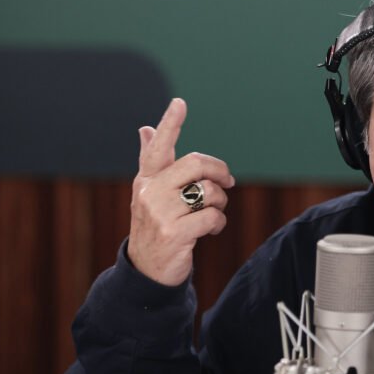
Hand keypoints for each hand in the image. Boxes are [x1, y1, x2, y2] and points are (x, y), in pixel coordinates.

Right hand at [128, 98, 235, 285]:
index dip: (170, 124)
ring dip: (220, 201)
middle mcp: (150, 193)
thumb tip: (146, 129)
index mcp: (146, 179)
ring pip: (208, 191)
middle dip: (219, 170)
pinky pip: (211, 217)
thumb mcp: (149, 193)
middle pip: (195, 164)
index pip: (158, 146)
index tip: (180, 103)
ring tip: (214, 211)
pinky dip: (218, 222)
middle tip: (228, 180)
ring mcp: (160, 214)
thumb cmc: (155, 226)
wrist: (146, 271)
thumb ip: (151, 161)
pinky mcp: (174, 234)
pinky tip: (211, 229)